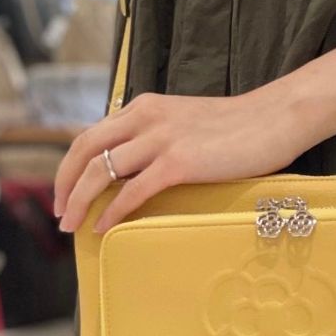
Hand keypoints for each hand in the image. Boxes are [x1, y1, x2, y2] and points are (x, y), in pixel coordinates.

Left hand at [54, 87, 322, 233]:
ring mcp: (161, 139)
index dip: (70, 166)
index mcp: (144, 107)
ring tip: (72, 225)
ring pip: (101, 171)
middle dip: (64, 184)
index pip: (89, 134)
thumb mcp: (184, 122)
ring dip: (80, 201)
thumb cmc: (238, 127)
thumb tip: (134, 170)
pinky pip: (132, 191)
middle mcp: (145, 118)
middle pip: (84, 150)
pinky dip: (113, 211)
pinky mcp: (179, 162)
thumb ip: (156, 138)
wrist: (275, 118)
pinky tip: (104, 227)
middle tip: (59, 213)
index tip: (64, 191)